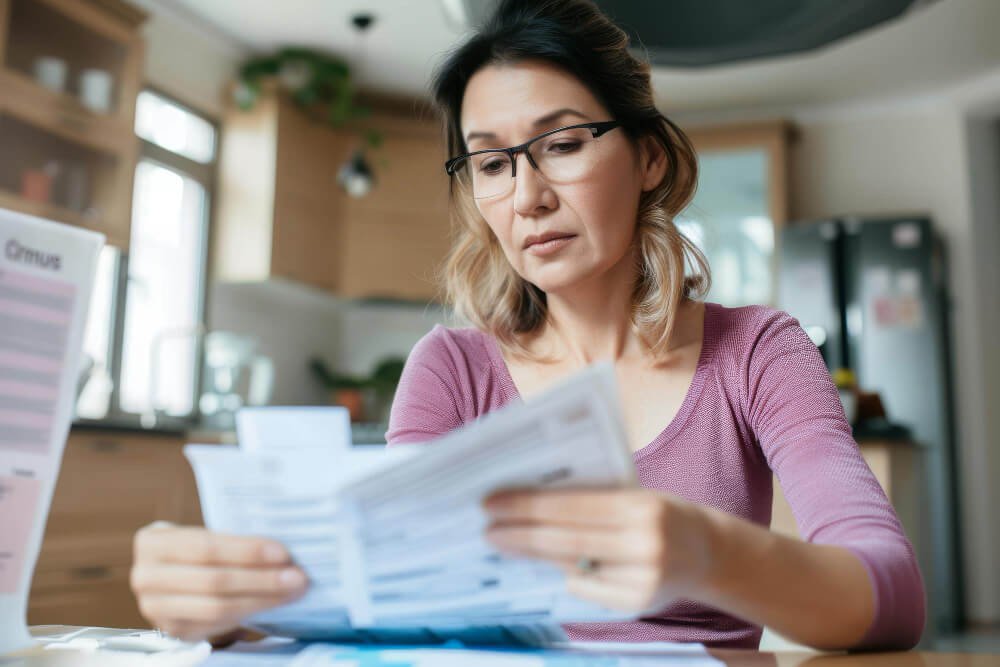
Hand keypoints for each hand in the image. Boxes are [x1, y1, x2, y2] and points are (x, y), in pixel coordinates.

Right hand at [130, 523, 308, 640]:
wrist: (173, 575)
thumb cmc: (197, 549)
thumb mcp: (204, 535)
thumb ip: (233, 538)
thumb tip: (284, 547)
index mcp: (153, 543)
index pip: (205, 548)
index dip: (246, 551)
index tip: (283, 553)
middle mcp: (146, 578)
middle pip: (213, 581)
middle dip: (262, 579)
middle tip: (298, 577)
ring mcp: (155, 609)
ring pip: (217, 607)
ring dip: (262, 599)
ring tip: (293, 590)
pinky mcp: (173, 631)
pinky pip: (217, 626)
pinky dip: (250, 614)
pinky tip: (274, 604)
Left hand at [483, 488, 715, 613]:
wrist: (709, 552)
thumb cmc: (659, 514)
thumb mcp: (635, 495)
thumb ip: (594, 501)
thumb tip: (531, 506)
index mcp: (641, 507)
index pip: (570, 505)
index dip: (527, 505)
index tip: (492, 503)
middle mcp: (644, 544)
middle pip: (565, 539)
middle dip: (520, 533)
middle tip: (487, 528)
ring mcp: (642, 579)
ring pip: (572, 565)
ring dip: (532, 555)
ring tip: (503, 544)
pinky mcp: (637, 604)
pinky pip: (586, 589)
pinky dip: (561, 575)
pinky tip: (539, 566)